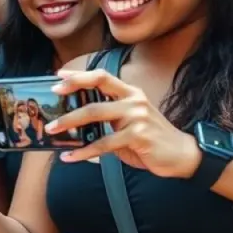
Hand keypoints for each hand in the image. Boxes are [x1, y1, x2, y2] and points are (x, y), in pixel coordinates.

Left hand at [49, 69, 200, 177]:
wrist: (181, 155)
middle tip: (50, 104)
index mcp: (130, 93)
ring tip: (53, 131)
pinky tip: (70, 157)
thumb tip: (72, 120)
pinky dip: (84, 152)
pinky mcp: (138, 135)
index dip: (79, 75)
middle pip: (95, 94)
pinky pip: (104, 143)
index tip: (58, 76)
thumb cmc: (149, 138)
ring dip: (70, 123)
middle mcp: (134, 100)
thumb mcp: (128, 122)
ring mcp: (137, 116)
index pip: (101, 76)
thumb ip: (107, 117)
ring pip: (95, 115)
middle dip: (69, 99)